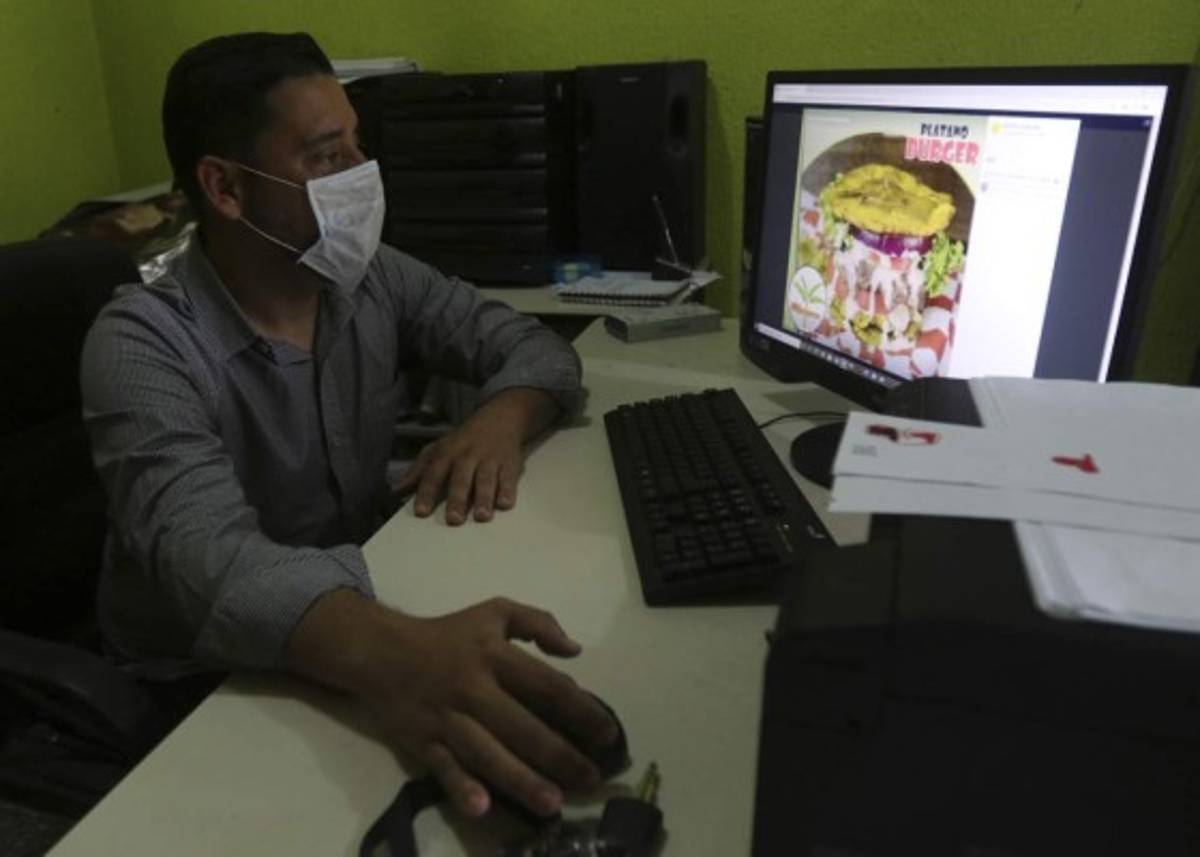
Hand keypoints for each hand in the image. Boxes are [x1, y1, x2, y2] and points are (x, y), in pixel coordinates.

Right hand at [343, 597, 617, 817]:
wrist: (381, 650)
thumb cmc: (449, 634)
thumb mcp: (495, 612)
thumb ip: (538, 623)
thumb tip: (575, 650)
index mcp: (494, 655)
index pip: (546, 685)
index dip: (580, 710)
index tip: (607, 734)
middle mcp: (472, 687)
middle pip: (521, 726)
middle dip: (558, 755)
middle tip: (590, 779)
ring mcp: (445, 717)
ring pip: (486, 753)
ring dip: (520, 780)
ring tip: (552, 804)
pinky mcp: (421, 741)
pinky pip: (443, 767)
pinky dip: (461, 787)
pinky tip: (482, 807)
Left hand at [395, 387, 558, 524]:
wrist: (500, 417)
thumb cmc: (464, 440)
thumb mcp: (438, 448)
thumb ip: (417, 472)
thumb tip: (396, 491)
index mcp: (447, 453)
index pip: (434, 474)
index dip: (426, 492)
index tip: (421, 512)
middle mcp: (467, 456)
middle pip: (461, 478)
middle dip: (457, 499)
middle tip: (454, 520)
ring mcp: (490, 459)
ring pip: (486, 479)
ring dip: (483, 498)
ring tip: (481, 516)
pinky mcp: (509, 462)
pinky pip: (509, 477)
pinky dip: (508, 490)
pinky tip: (505, 504)